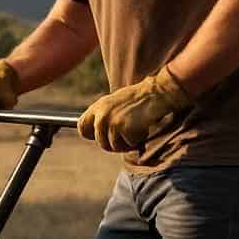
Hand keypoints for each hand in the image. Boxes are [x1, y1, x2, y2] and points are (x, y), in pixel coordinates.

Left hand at [78, 66, 192, 152]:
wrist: (157, 92)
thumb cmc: (138, 99)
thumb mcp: (113, 103)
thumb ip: (103, 115)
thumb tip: (96, 134)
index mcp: (97, 107)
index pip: (82, 127)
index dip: (91, 135)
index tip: (101, 137)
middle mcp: (102, 115)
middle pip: (101, 142)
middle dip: (114, 144)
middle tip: (126, 138)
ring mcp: (112, 122)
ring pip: (114, 146)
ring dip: (127, 143)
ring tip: (136, 130)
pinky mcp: (125, 129)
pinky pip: (129, 144)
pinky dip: (138, 140)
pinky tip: (143, 128)